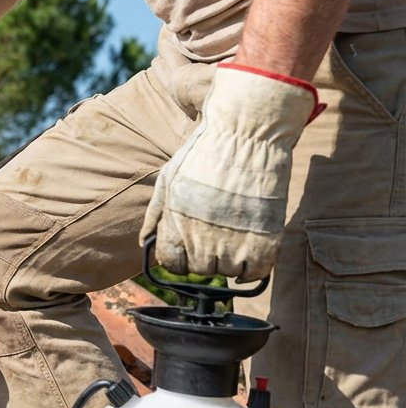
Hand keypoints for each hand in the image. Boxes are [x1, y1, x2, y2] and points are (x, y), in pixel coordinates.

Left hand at [142, 63, 320, 279]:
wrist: (247, 134)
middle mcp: (202, 237)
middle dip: (204, 258)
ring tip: (234, 235)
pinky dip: (253, 268)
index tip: (187, 248)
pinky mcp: (265, 239)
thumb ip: (156, 214)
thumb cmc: (205, 152)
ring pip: (227, 272)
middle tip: (214, 236)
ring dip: (230, 261)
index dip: (178, 258)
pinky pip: (256, 273)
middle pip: (199, 269)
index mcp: (176, 223)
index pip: (170, 263)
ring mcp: (234, 241)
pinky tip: (251, 249)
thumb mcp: (169, 178)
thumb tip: (143, 242)